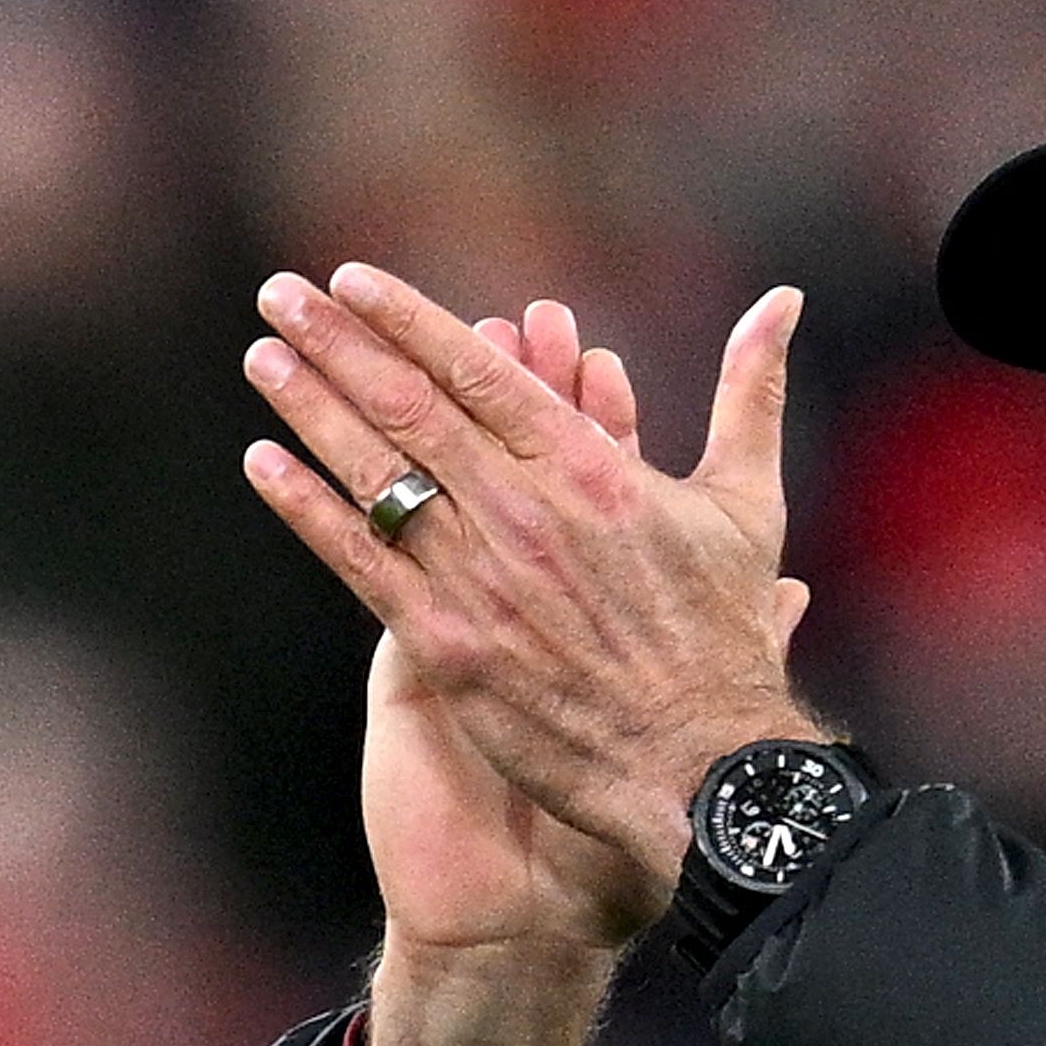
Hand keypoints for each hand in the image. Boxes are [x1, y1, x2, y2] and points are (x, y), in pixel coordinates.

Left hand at [243, 265, 820, 889]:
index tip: (352, 281)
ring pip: (376, 472)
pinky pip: (361, 561)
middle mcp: (524, 509)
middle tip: (278, 293)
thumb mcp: (748, 501)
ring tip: (263, 357)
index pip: (476, 369)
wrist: (704, 764)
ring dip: (309, 406)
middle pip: (408, 404)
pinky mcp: (449, 643)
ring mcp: (479, 576)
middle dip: (335, 341)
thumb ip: (751, 392)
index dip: (406, 318)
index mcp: (589, 467)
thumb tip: (782, 302)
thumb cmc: (728, 636)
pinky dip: (308, 507)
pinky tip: (264, 464)